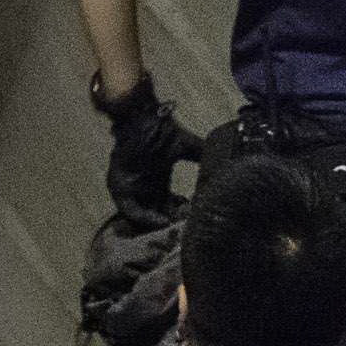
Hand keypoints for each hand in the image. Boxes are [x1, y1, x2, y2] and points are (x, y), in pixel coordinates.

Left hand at [96, 76, 191, 220]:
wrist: (142, 117)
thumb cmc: (163, 129)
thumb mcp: (190, 147)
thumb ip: (205, 157)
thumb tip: (226, 166)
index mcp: (159, 179)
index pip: (169, 204)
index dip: (181, 212)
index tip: (195, 216)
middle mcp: (143, 186)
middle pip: (156, 212)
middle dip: (170, 221)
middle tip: (185, 228)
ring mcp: (129, 187)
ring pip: (142, 213)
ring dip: (156, 223)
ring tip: (173, 228)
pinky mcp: (118, 185)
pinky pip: (128, 207)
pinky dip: (143, 216)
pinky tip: (159, 221)